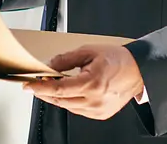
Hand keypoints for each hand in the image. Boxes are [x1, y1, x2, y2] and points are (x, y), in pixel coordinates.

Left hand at [23, 45, 144, 119]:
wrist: (138, 71)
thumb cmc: (117, 59)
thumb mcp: (88, 51)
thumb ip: (66, 59)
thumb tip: (50, 65)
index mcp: (92, 83)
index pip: (58, 89)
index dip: (40, 88)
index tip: (28, 86)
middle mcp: (95, 100)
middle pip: (60, 100)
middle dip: (45, 92)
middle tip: (37, 84)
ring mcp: (98, 110)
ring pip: (67, 107)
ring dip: (57, 97)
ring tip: (53, 85)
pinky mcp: (101, 114)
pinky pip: (78, 110)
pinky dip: (69, 101)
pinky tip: (68, 92)